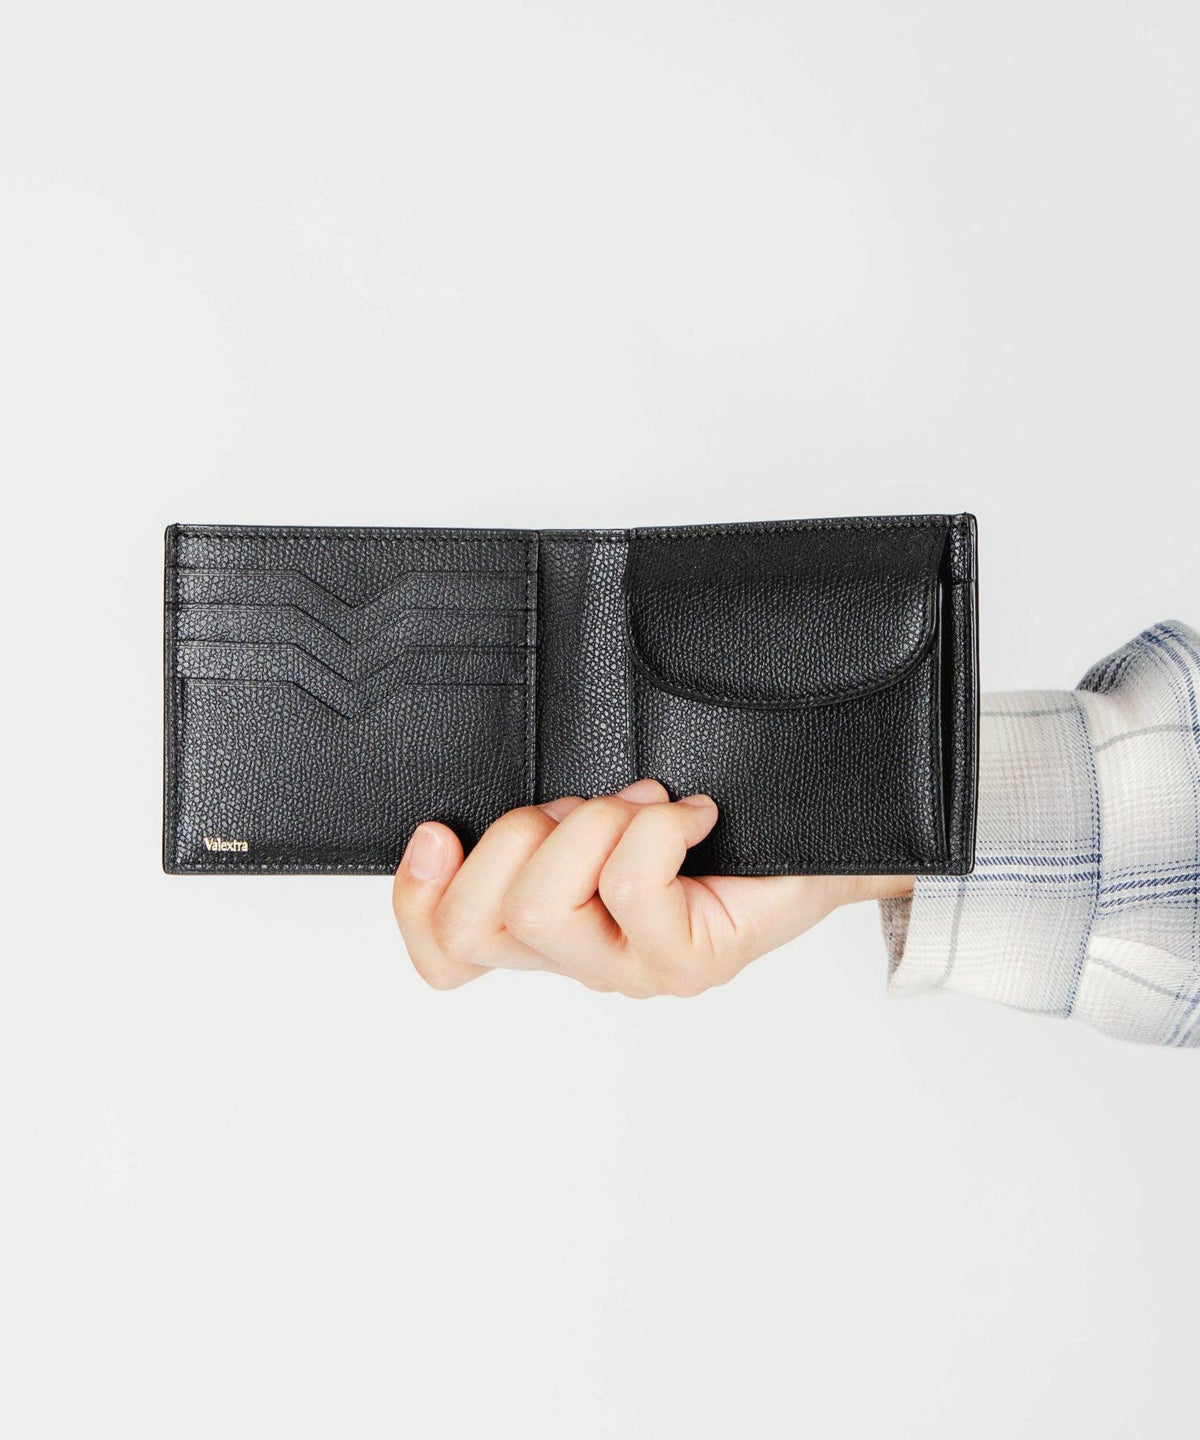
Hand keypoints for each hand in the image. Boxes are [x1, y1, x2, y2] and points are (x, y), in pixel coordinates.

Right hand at [392, 779, 913, 996]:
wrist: (822, 845)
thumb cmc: (713, 822)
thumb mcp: (602, 803)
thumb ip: (538, 814)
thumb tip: (460, 813)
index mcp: (544, 925)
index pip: (445, 952)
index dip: (417, 899)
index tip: (440, 830)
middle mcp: (579, 960)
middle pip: (479, 922)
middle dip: (517, 833)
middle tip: (583, 805)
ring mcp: (631, 973)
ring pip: (545, 903)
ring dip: (592, 824)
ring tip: (645, 807)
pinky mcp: (687, 965)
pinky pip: (631, 886)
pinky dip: (658, 828)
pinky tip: (695, 817)